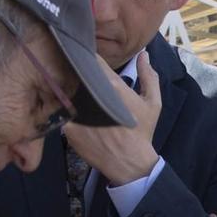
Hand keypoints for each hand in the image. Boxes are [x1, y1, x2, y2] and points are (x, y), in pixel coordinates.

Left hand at [64, 52, 161, 183]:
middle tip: (81, 78)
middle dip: (78, 74)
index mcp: (112, 86)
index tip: (88, 58)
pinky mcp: (69, 128)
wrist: (129, 163)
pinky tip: (72, 114)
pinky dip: (66, 112)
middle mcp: (92, 96)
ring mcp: (78, 113)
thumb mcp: (152, 103)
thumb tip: (144, 54)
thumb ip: (148, 76)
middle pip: (77, 76)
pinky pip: (63, 113)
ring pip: (67, 94)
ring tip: (75, 96)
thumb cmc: (142, 132)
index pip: (93, 61)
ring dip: (70, 92)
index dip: (89, 57)